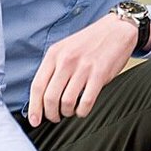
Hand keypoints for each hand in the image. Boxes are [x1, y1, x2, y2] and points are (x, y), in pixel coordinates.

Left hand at [28, 11, 139, 125]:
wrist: (116, 29)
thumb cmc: (90, 41)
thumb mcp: (65, 48)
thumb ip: (54, 68)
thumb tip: (43, 96)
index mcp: (54, 54)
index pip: (37, 86)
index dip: (34, 107)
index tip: (35, 120)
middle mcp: (66, 60)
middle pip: (50, 97)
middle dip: (51, 114)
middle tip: (55, 117)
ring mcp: (83, 67)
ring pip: (67, 102)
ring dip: (67, 113)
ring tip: (70, 112)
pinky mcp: (99, 74)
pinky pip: (86, 102)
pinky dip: (82, 111)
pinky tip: (83, 109)